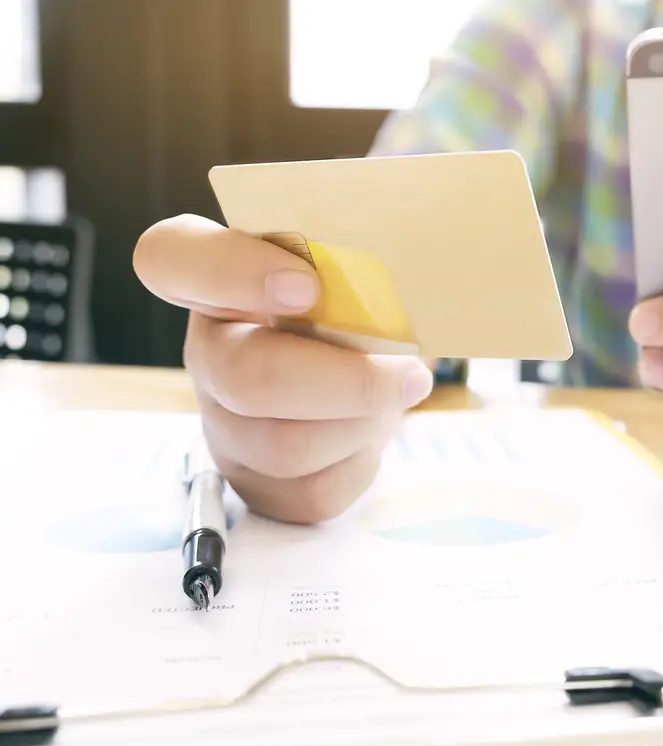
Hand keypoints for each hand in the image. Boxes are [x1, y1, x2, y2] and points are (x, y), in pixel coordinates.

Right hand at [133, 214, 433, 522]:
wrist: (377, 369)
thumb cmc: (366, 302)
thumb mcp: (361, 262)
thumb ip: (359, 253)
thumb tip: (410, 262)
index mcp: (216, 278)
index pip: (170, 257)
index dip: (231, 271)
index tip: (308, 283)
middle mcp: (207, 351)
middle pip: (248, 378)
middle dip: (349, 383)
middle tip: (408, 373)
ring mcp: (221, 423)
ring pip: (286, 446)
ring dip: (363, 424)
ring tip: (392, 399)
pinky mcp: (254, 481)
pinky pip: (312, 491)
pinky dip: (361, 464)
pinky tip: (366, 433)